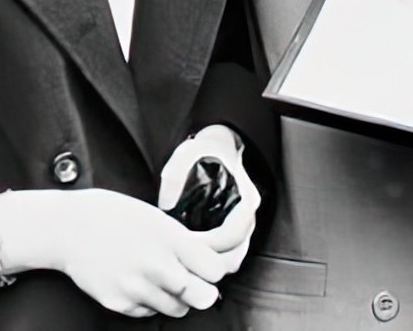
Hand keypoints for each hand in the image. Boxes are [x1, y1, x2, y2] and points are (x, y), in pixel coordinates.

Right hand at [0, 187, 227, 318]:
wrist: (69, 228)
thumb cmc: (115, 216)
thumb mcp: (156, 218)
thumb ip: (183, 242)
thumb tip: (210, 263)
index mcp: (168, 237)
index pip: (214, 270)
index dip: (214, 271)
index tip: (207, 268)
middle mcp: (154, 264)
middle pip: (201, 296)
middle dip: (202, 292)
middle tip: (196, 284)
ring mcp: (135, 286)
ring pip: (176, 309)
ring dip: (177, 299)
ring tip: (162, 280)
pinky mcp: (118, 302)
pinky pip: (148, 313)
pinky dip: (150, 304)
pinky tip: (139, 284)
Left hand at [159, 125, 260, 276]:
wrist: (219, 147)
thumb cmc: (204, 152)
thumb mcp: (186, 155)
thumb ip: (175, 177)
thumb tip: (165, 205)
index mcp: (244, 198)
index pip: (233, 234)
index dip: (208, 245)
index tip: (185, 244)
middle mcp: (247, 216)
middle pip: (234, 256)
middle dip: (205, 263)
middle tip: (178, 258)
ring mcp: (243, 227)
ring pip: (231, 260)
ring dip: (208, 266)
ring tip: (181, 259)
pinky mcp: (233, 233)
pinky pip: (226, 257)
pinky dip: (209, 262)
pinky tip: (188, 256)